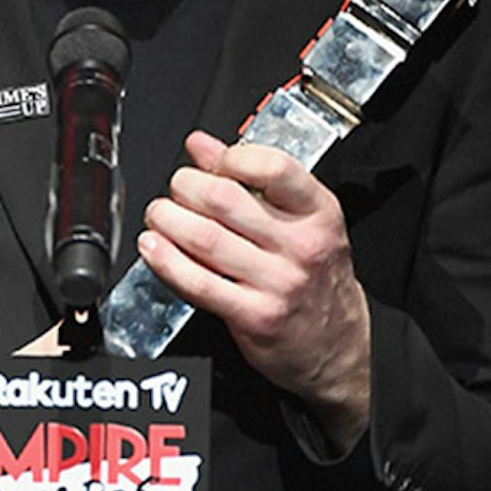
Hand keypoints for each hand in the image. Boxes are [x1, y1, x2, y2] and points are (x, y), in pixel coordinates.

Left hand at [138, 130, 370, 452]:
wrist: (337, 345)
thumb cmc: (317, 278)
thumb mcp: (303, 220)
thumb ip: (254, 179)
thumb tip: (202, 146)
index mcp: (319, 212)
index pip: (273, 167)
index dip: (228, 157)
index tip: (209, 161)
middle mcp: (301, 246)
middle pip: (225, 200)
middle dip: (185, 187)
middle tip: (176, 189)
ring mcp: (278, 282)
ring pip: (205, 238)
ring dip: (168, 220)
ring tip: (159, 215)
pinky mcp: (254, 316)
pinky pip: (198, 283)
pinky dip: (167, 261)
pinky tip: (153, 248)